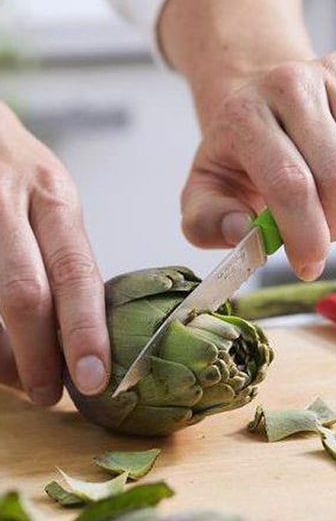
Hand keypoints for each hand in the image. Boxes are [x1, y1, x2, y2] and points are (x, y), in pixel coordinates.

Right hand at [0, 103, 108, 404]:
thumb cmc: (12, 170)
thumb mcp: (48, 198)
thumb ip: (59, 256)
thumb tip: (68, 335)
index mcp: (53, 197)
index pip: (76, 272)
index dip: (85, 330)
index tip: (97, 377)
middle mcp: (8, 201)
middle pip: (25, 293)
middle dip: (40, 354)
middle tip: (53, 395)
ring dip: (0, 355)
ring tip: (21, 381)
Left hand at [180, 47, 335, 279]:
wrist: (266, 107)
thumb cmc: (242, 157)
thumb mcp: (208, 193)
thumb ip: (210, 221)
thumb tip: (244, 231)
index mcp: (243, 116)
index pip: (290, 184)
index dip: (307, 235)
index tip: (309, 265)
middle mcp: (289, 82)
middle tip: (323, 232)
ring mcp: (331, 69)